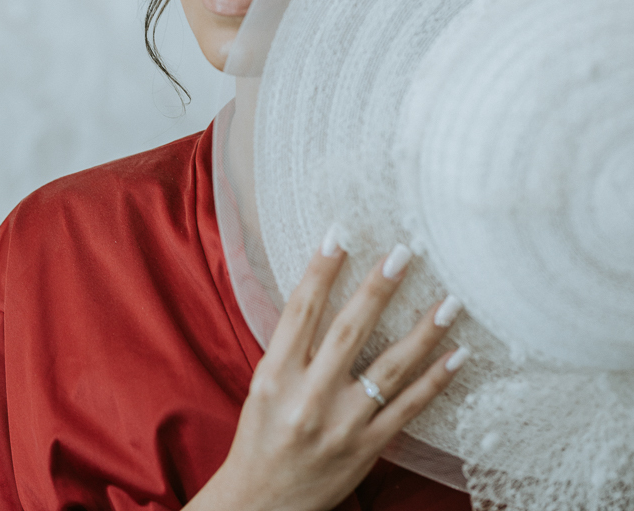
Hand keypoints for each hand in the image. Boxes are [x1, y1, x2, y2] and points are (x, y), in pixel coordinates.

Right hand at [189, 239, 467, 510]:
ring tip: (450, 300)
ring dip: (423, 332)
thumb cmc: (262, 435)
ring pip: (388, 369)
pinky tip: (456, 355)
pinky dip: (434, 380)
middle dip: (377, 289)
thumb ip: (293, 344)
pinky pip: (408, 408)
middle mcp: (308, 397)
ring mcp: (342, 425)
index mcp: (275, 375)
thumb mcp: (264, 384)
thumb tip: (326, 287)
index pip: (300, 310)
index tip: (340, 234)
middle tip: (403, 252)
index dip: (320, 270)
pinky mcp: (367, 448)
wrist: (263, 504)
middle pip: (348, 331)